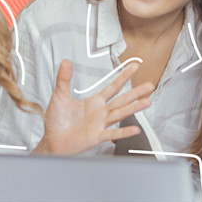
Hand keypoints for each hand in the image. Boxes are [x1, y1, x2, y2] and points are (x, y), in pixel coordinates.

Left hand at [34, 59, 153, 154]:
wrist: (52, 140)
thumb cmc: (56, 120)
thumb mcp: (59, 96)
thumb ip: (63, 79)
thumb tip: (64, 61)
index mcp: (94, 101)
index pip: (112, 86)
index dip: (123, 76)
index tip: (134, 66)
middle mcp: (101, 112)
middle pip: (122, 99)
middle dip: (136, 92)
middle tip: (150, 85)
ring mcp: (100, 124)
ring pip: (120, 114)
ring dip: (134, 108)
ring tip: (147, 102)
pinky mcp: (96, 136)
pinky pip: (112, 134)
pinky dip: (123, 132)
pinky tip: (135, 129)